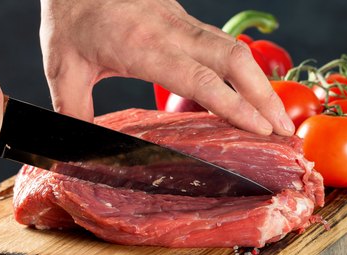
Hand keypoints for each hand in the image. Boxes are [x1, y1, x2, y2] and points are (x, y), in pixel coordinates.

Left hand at [39, 0, 293, 135]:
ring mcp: (182, 23)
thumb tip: (77, 146)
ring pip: (235, 49)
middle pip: (234, 60)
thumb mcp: (63, 67)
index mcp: (144, 46)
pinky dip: (243, 69)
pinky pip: (223, 43)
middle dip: (265, 97)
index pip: (200, 78)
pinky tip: (249, 91)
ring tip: (276, 117)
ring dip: (260, 83)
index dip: (234, 104)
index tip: (260, 128)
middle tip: (284, 132)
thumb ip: (73, 109)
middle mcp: (172, 32)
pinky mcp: (183, 19)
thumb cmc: (71, 16)